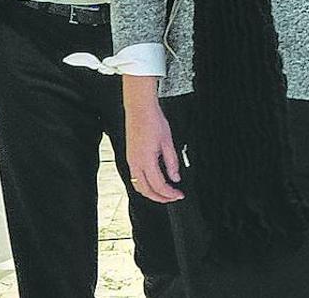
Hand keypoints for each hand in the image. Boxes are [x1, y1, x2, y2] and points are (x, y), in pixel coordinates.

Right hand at [122, 76, 183, 203]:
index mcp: (146, 160)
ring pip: (138, 185)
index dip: (169, 193)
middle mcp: (135, 163)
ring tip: (165, 193)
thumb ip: (172, 162)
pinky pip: (135, 177)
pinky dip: (144, 185)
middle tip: (173, 197)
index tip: (179, 195)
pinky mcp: (129, 157)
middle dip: (160, 197)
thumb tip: (175, 178)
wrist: (139, 109)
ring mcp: (130, 160)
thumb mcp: (168, 142)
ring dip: (151, 193)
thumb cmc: (153, 121)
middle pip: (146, 190)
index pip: (158, 185)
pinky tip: (154, 182)